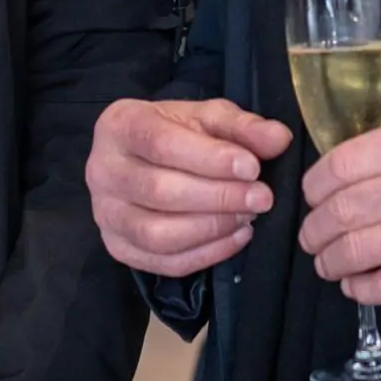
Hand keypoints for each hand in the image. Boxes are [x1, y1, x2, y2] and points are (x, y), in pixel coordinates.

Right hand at [87, 98, 295, 275]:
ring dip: (210, 229)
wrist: (143, 157)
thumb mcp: (208, 118)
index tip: (252, 167)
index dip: (209, 158)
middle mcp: (101, 171)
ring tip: (248, 217)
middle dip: (217, 198)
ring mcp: (106, 214)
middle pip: (158, 191)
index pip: (160, 143)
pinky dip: (205, 255)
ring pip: (156, 234)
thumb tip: (278, 139)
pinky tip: (237, 238)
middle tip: (261, 198)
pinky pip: (162, 262)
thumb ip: (242, 126)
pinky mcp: (118, 247)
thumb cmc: (177, 132)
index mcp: (119, 126)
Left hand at [299, 113, 380, 303]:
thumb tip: (354, 171)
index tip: (311, 196)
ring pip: (353, 250)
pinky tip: (354, 284)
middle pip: (339, 210)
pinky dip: (360, 288)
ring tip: (325, 262)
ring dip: (329, 260)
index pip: (340, 164)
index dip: (315, 185)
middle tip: (310, 235)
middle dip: (315, 228)